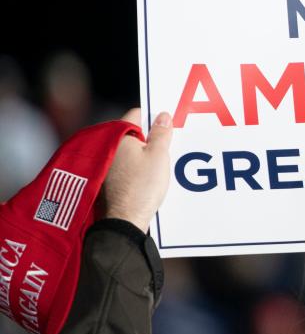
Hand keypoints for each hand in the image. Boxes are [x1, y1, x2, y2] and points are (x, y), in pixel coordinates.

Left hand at [102, 109, 172, 232]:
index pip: (136, 114)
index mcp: (118, 136)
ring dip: (144, 152)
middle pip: (133, 132)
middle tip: (167, 144)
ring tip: (160, 163)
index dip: (153, 116)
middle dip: (150, 136)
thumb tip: (163, 116)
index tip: (166, 123)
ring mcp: (107, 163)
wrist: (126, 219)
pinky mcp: (108, 178)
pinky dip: (137, 166)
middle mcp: (108, 147)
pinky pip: (126, 164)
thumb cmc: (142, 186)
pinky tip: (149, 176)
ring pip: (130, 149)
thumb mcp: (159, 156)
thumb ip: (162, 133)